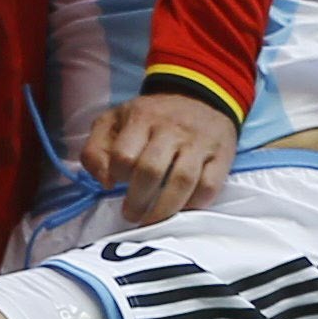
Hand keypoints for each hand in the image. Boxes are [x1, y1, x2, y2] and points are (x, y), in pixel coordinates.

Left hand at [79, 91, 237, 223]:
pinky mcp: (221, 156)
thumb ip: (96, 149)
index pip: (123, 155)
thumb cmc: (151, 117)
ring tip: (151, 221)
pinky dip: (193, 205)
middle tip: (131, 214)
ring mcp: (199, 142)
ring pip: (182, 181)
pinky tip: (180, 210)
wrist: (201, 97)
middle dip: (137, 201)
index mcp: (142, 118)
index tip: (114, 185)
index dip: (116, 176)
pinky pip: (209, 186)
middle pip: (151, 171)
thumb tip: (105, 182)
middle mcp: (172, 129)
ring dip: (163, 209)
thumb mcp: (114, 121)